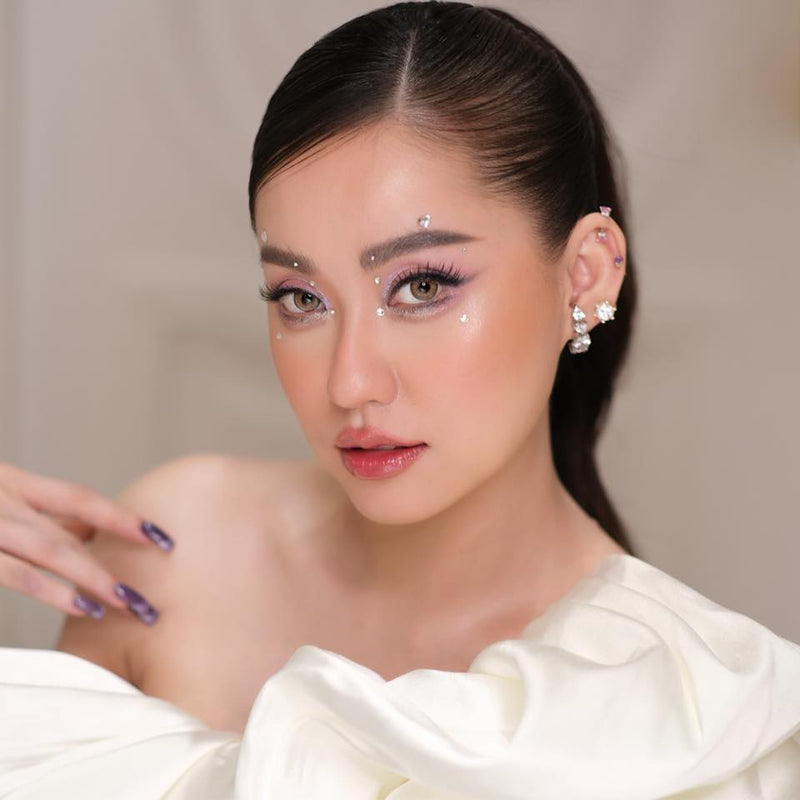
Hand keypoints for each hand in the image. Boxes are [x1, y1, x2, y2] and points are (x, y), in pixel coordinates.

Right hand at [0, 462, 172, 623]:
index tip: (160, 537)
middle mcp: (4, 500)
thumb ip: (41, 518)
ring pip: (52, 551)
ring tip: (130, 603)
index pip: (78, 498)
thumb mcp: (1, 504)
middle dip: (115, 561)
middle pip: (70, 530)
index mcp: (14, 484)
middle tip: (151, 592)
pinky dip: (53, 592)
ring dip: (95, 578)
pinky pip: (18, 574)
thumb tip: (91, 535)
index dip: (121, 517)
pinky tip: (85, 608)